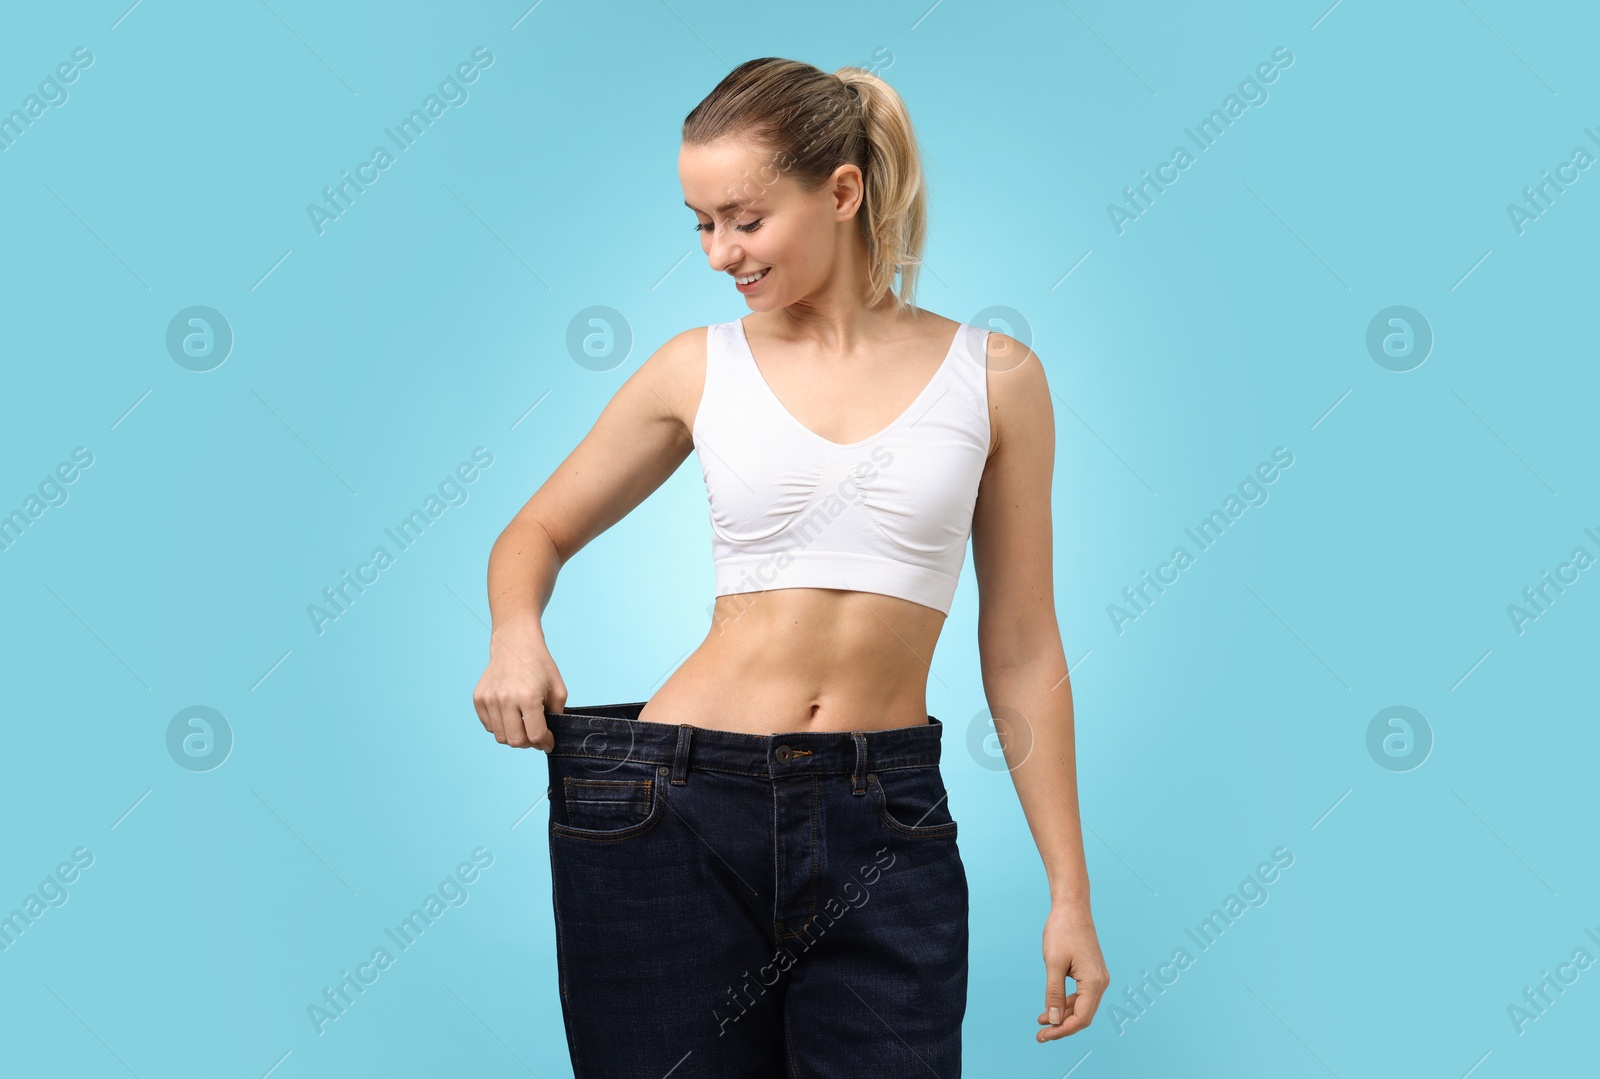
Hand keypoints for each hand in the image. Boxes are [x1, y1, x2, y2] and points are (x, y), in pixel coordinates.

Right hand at [472, 620, 565, 750]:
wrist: (515, 643)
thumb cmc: (539, 665)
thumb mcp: (558, 688)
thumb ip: (557, 715)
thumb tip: (549, 737)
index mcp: (528, 697)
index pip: (534, 735)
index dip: (544, 742)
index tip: (548, 742)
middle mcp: (505, 699)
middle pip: (515, 740)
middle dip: (528, 743)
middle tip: (535, 737)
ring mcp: (489, 699)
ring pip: (500, 736)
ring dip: (514, 736)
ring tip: (523, 726)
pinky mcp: (478, 698)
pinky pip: (489, 726)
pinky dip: (500, 727)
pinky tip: (510, 716)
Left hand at [1036, 900, 1108, 1041]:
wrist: (1071, 907)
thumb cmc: (1062, 931)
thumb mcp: (1053, 964)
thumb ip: (1053, 994)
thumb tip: (1053, 1020)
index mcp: (1094, 982)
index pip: (1081, 1018)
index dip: (1062, 1030)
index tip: (1043, 1036)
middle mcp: (1101, 982)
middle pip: (1083, 1016)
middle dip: (1062, 1027)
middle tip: (1040, 1035)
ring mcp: (1098, 977)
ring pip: (1082, 1006)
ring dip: (1063, 1016)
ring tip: (1042, 1021)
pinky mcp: (1092, 972)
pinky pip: (1082, 995)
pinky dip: (1067, 1003)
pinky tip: (1051, 1007)